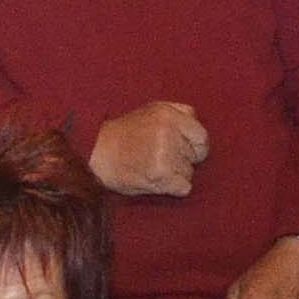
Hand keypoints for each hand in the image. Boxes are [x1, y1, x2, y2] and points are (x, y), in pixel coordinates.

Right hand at [85, 100, 209, 198]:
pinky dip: (173, 188)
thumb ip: (178, 112)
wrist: (97, 153)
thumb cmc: (125, 133)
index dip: (195, 147)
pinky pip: (184, 188)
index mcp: (168, 115)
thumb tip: (197, 121)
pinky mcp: (160, 175)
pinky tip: (157, 181)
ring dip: (176, 174)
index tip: (184, 151)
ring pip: (189, 173)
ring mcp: (165, 154)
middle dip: (182, 160)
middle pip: (195, 156)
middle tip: (160, 158)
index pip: (202, 137)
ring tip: (154, 168)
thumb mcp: (152, 110)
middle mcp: (168, 132)